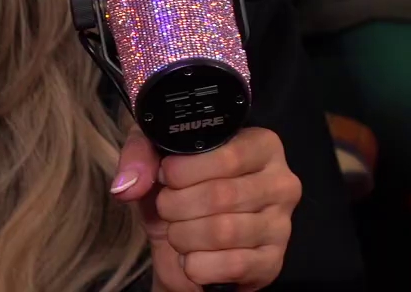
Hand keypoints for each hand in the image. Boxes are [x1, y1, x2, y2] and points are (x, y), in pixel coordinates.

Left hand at [112, 127, 300, 291]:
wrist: (187, 241)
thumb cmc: (182, 190)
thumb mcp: (157, 160)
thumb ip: (139, 155)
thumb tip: (129, 184)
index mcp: (262, 146)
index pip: (226, 156)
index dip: (183, 171)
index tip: (166, 177)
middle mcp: (281, 182)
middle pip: (221, 195)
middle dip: (177, 207)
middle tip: (167, 209)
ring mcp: (281, 224)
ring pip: (223, 232)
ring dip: (184, 237)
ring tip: (178, 232)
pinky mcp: (272, 262)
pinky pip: (232, 265)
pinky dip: (198, 265)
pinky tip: (192, 258)